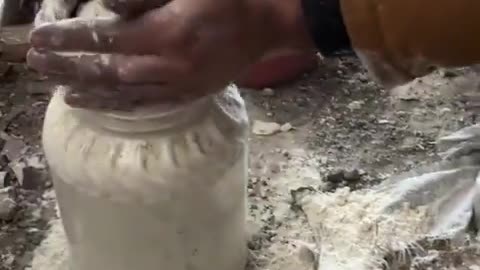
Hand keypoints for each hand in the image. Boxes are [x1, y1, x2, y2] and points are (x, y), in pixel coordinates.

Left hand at [28, 0, 314, 110]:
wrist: (268, 23)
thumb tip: (105, 8)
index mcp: (168, 34)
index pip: (106, 38)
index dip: (70, 38)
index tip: (41, 38)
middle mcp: (169, 66)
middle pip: (108, 70)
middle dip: (68, 66)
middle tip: (37, 63)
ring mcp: (180, 85)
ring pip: (122, 93)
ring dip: (86, 90)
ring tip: (57, 87)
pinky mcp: (189, 94)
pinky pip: (145, 104)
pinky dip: (115, 105)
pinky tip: (93, 104)